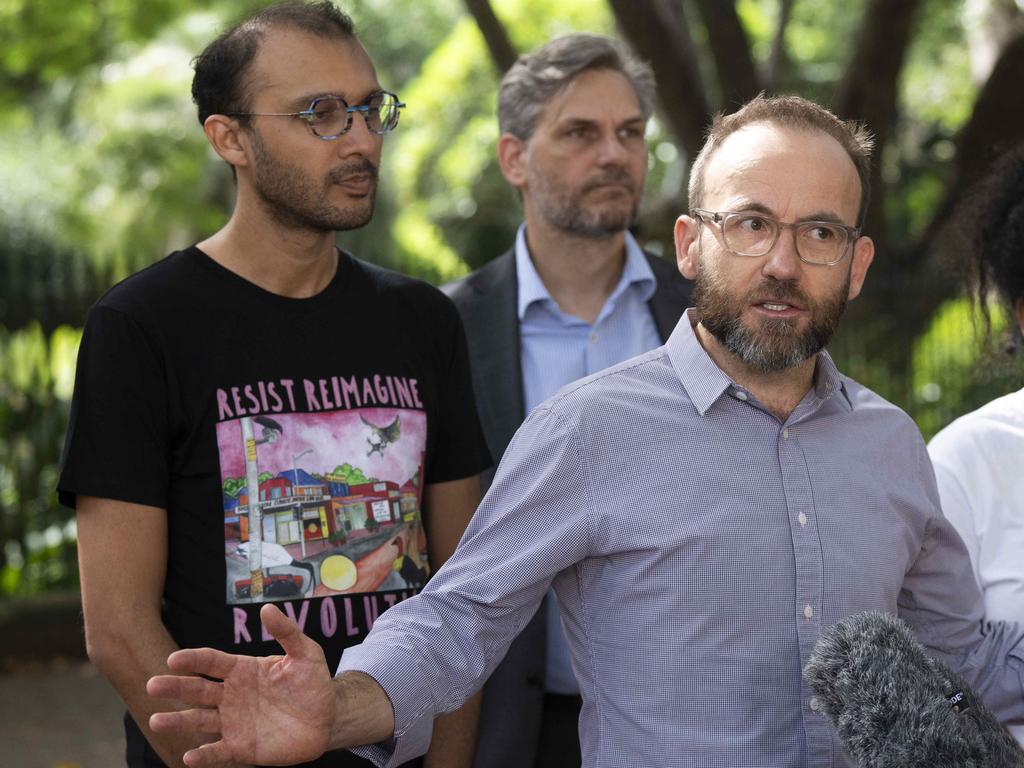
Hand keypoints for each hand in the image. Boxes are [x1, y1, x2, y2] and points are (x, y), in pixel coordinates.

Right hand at [148, 604, 333, 766]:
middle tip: (152, 685)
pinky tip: (189, 757)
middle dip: (175, 687)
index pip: (212, 662)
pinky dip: (203, 756)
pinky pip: (218, 752)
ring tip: (157, 721)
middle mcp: (231, 695)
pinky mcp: (241, 747)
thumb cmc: (312, 682)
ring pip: (199, 720)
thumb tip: (267, 608)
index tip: (174, 660)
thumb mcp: (305, 653)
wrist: (326, 718)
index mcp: (242, 669)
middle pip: (197, 690)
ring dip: (178, 721)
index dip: (193, 660)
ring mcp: (233, 722)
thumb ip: (287, 632)